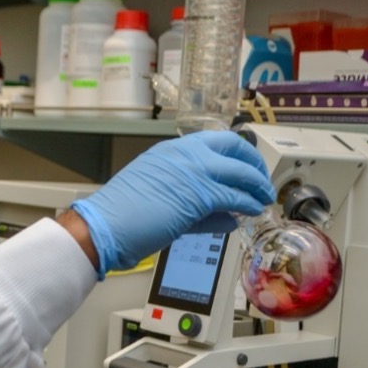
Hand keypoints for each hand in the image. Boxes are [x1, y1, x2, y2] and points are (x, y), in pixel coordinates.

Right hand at [70, 130, 275, 277]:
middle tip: (262, 182)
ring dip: (257, 187)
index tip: (247, 168)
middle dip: (254, 165)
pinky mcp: (198, 195)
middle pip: (234, 147)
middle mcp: (184, 153)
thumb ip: (194, 201)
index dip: (238, 155)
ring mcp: (192, 171)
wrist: (103, 226)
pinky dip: (248, 203)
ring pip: (240, 172)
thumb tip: (225, 213)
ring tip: (263, 200)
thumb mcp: (160, 196)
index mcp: (172, 150)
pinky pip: (234, 196)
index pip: (216, 141)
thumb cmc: (122, 216)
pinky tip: (252, 211)